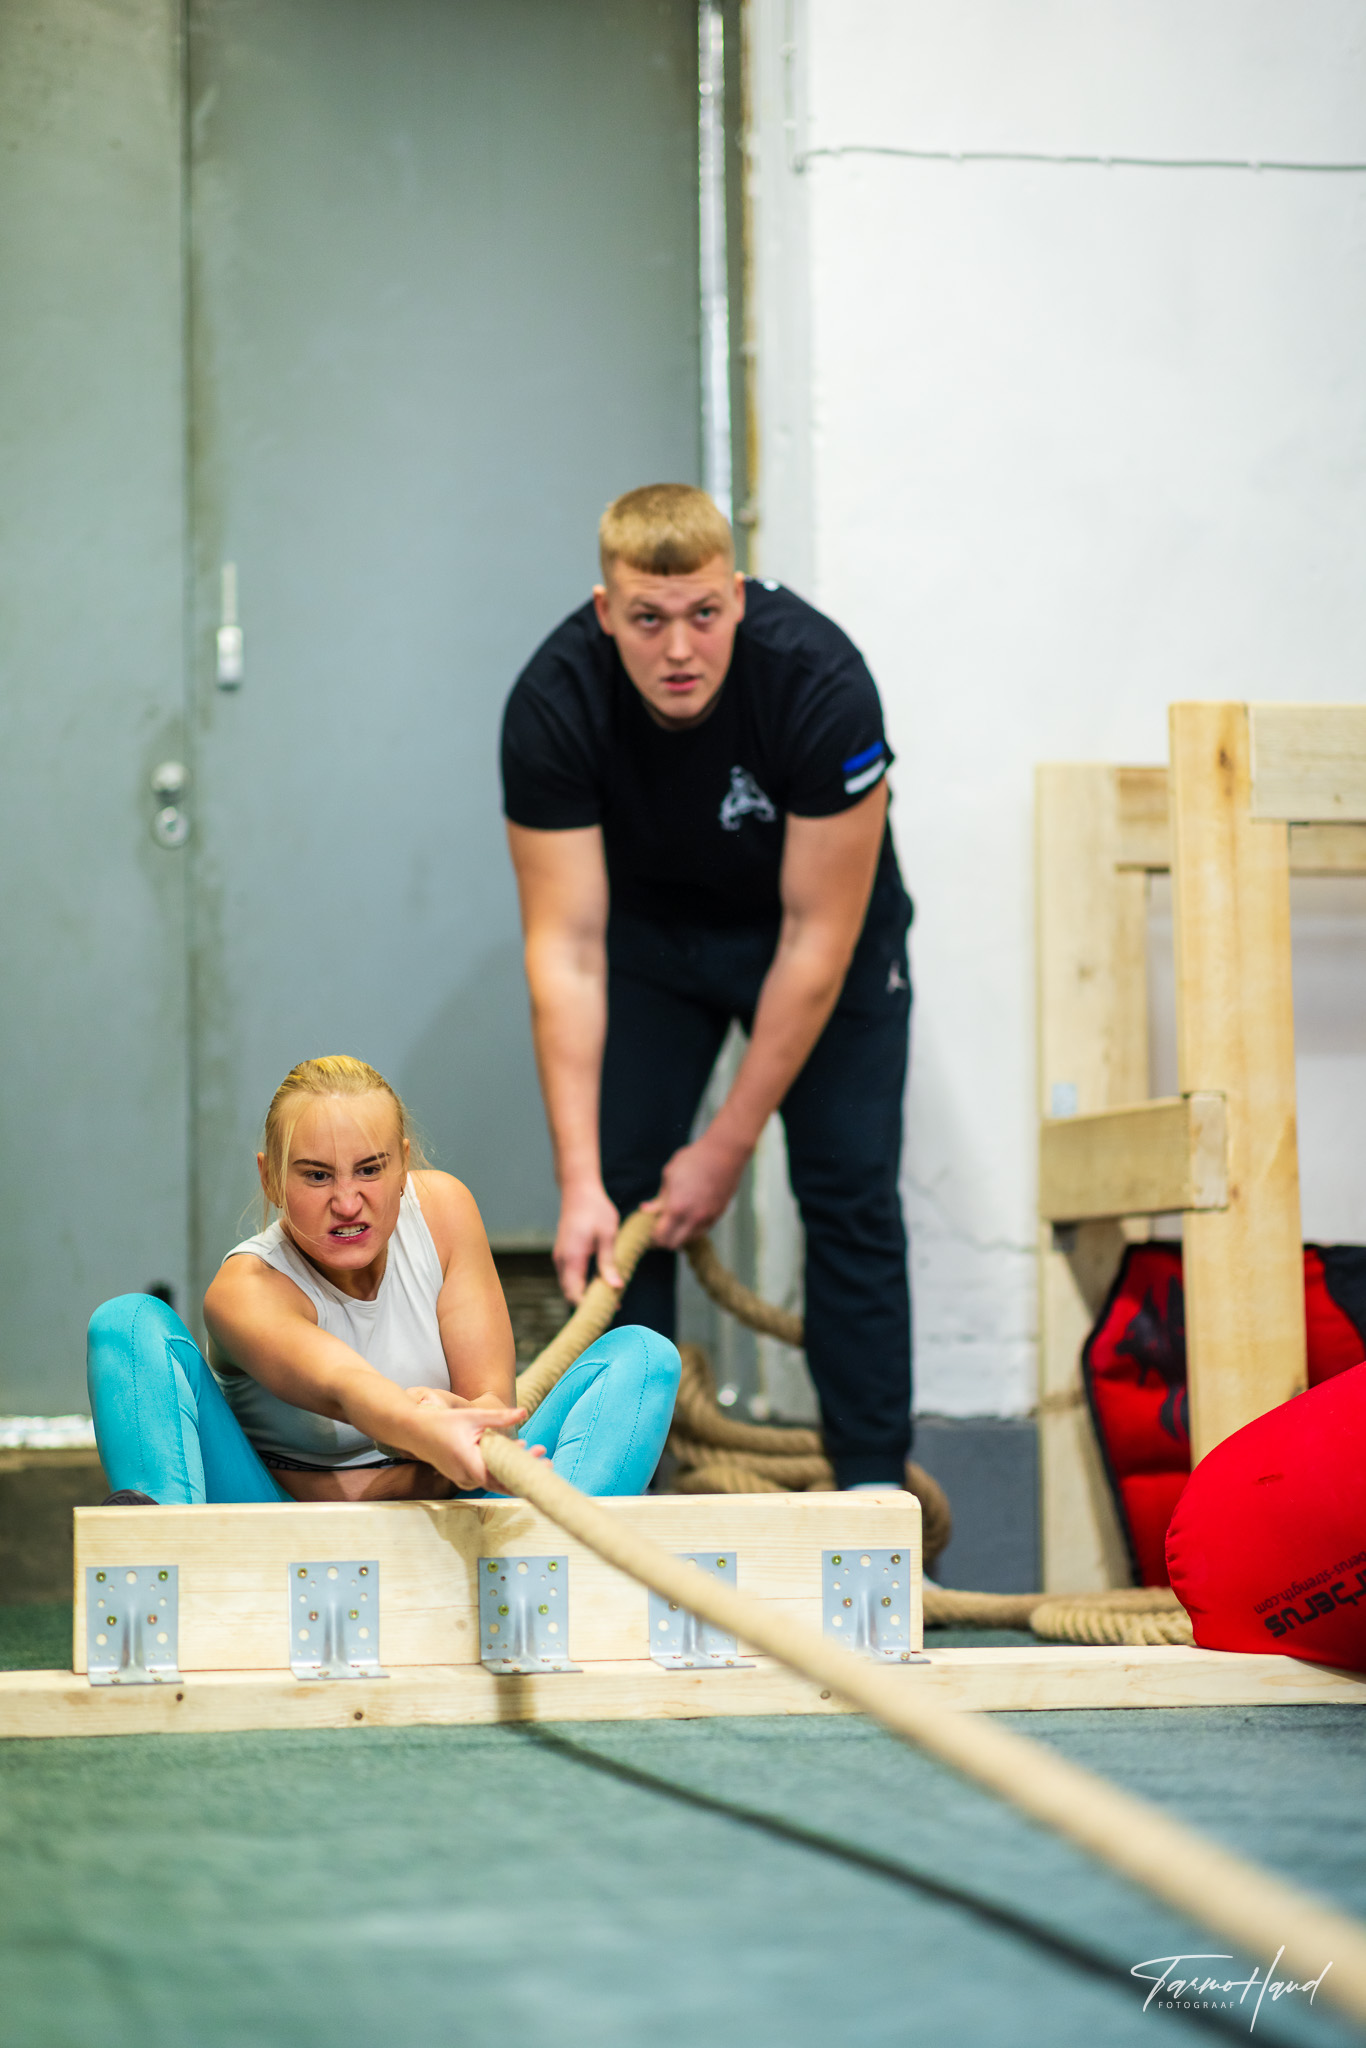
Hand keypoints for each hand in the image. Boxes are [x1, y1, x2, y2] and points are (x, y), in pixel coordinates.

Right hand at [420, 1403, 546, 1490]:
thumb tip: (524, 1412)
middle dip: (525, 1470)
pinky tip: (514, 1450)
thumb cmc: (441, 1423)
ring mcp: (463, 1479)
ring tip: (535, 1452)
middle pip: (503, 1480)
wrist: (412, 1431)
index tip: (545, 1466)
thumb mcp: (473, 1417)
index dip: (527, 1474)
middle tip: (548, 1460)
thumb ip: (499, 1417)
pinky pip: (485, 1474)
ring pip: (495, 1478)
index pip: (505, 1479)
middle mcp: (468, 1478)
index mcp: (472, 1466)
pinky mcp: (461, 1475)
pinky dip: (500, 1465)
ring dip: (513, 1466)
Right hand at [554, 1182, 621, 1303]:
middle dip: (588, 1305)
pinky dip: (582, 1284)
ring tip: (609, 1300)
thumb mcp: (607, 1235)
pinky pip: (570, 1276)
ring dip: (585, 1295)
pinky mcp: (564, 1253)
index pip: (575, 1294)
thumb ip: (609, 1263)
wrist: (579, 1189)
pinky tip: (600, 1284)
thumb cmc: (595, 1210)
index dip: (588, 1309)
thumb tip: (615, 1287)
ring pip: (569, 1286)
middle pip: (570, 1294)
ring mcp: (561, 1257)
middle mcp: (562, 1260)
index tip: (606, 1314)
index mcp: (572, 1258)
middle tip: (612, 1310)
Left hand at [644, 1130, 748, 1249]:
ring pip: (689, 1240)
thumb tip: (646, 1210)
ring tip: (674, 1222)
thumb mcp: (670, 1175)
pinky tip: (688, 1216)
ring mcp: (708, 1218)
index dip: (651, 1237)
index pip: (660, 1236)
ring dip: (679, 1235)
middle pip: (673, 1245)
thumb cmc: (693, 1160)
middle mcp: (693, 1218)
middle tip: (659, 1230)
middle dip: (663, 1241)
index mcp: (676, 1208)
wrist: (724, 1153)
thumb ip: (659, 1198)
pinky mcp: (719, 1214)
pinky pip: (702, 1230)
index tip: (648, 1231)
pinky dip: (693, 1229)